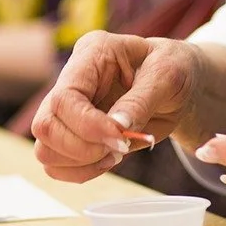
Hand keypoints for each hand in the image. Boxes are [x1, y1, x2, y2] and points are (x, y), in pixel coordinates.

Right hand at [31, 31, 202, 183]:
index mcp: (92, 53)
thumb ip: (141, 100)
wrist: (180, 84)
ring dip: (82, 162)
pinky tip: (110, 159)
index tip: (122, 139)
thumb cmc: (174, 70)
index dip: (88, 126)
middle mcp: (71, 79)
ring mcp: (67, 108)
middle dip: (83, 148)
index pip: (65, 97)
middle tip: (121, 148)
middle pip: (46, 126)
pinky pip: (57, 165)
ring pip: (45, 150)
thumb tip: (117, 126)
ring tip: (118, 153)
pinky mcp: (72, 132)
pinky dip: (82, 172)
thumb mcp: (168, 77)